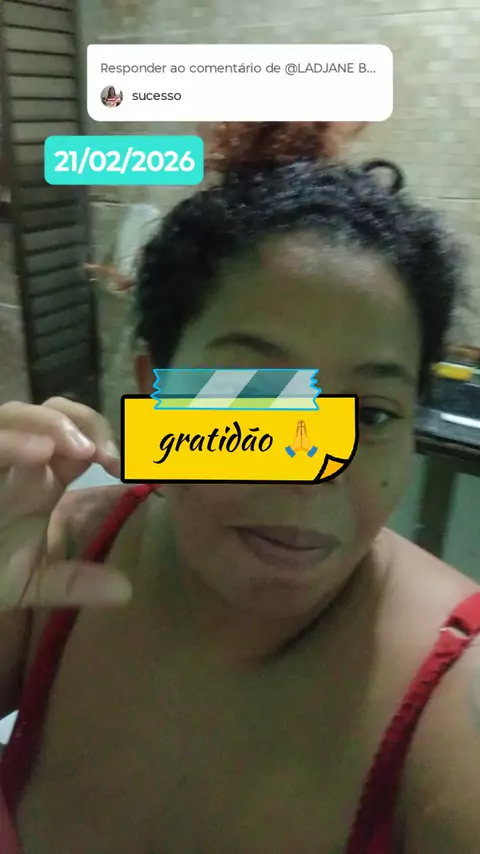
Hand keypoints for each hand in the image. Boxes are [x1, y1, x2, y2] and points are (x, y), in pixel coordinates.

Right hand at [0, 399, 131, 610]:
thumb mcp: (30, 583)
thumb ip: (74, 583)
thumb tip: (125, 590)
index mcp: (40, 479)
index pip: (79, 438)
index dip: (104, 441)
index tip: (125, 466)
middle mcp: (16, 460)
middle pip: (51, 413)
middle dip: (83, 421)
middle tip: (104, 453)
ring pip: (14, 414)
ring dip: (50, 423)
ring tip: (78, 449)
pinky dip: (9, 441)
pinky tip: (37, 452)